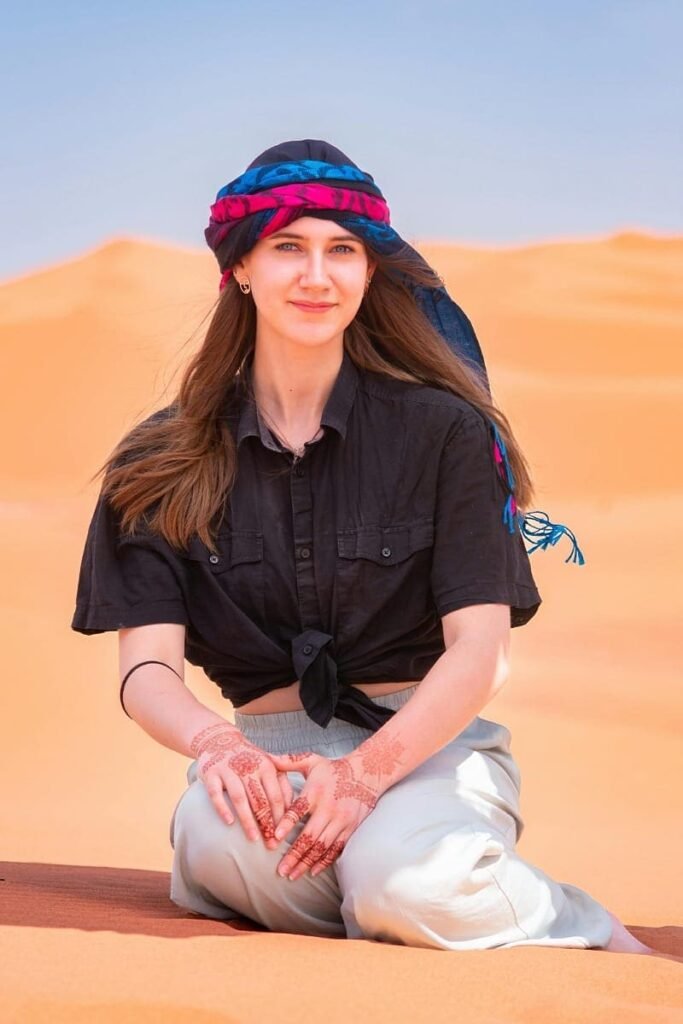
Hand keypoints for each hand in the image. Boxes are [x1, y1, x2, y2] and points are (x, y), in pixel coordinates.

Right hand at [190, 722, 293, 848]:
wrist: (220, 740)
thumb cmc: (250, 760)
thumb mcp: (269, 767)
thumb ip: (282, 786)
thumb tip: (292, 812)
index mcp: (267, 766)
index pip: (276, 795)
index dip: (281, 817)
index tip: (282, 837)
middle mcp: (249, 767)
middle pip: (260, 799)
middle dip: (266, 824)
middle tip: (270, 845)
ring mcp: (229, 769)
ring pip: (240, 798)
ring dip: (247, 820)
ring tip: (253, 839)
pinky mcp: (211, 773)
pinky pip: (216, 793)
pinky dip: (223, 808)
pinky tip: (229, 822)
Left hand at [267, 751, 380, 880]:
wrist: (365, 774)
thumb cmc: (332, 768)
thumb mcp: (311, 760)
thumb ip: (288, 761)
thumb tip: (267, 758)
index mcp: (315, 792)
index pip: (299, 810)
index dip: (287, 824)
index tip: (274, 838)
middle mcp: (328, 809)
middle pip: (310, 836)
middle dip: (294, 855)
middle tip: (280, 870)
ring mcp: (341, 821)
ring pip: (322, 847)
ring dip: (306, 863)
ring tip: (292, 875)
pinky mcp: (350, 829)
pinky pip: (336, 849)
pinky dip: (324, 862)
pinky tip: (312, 871)